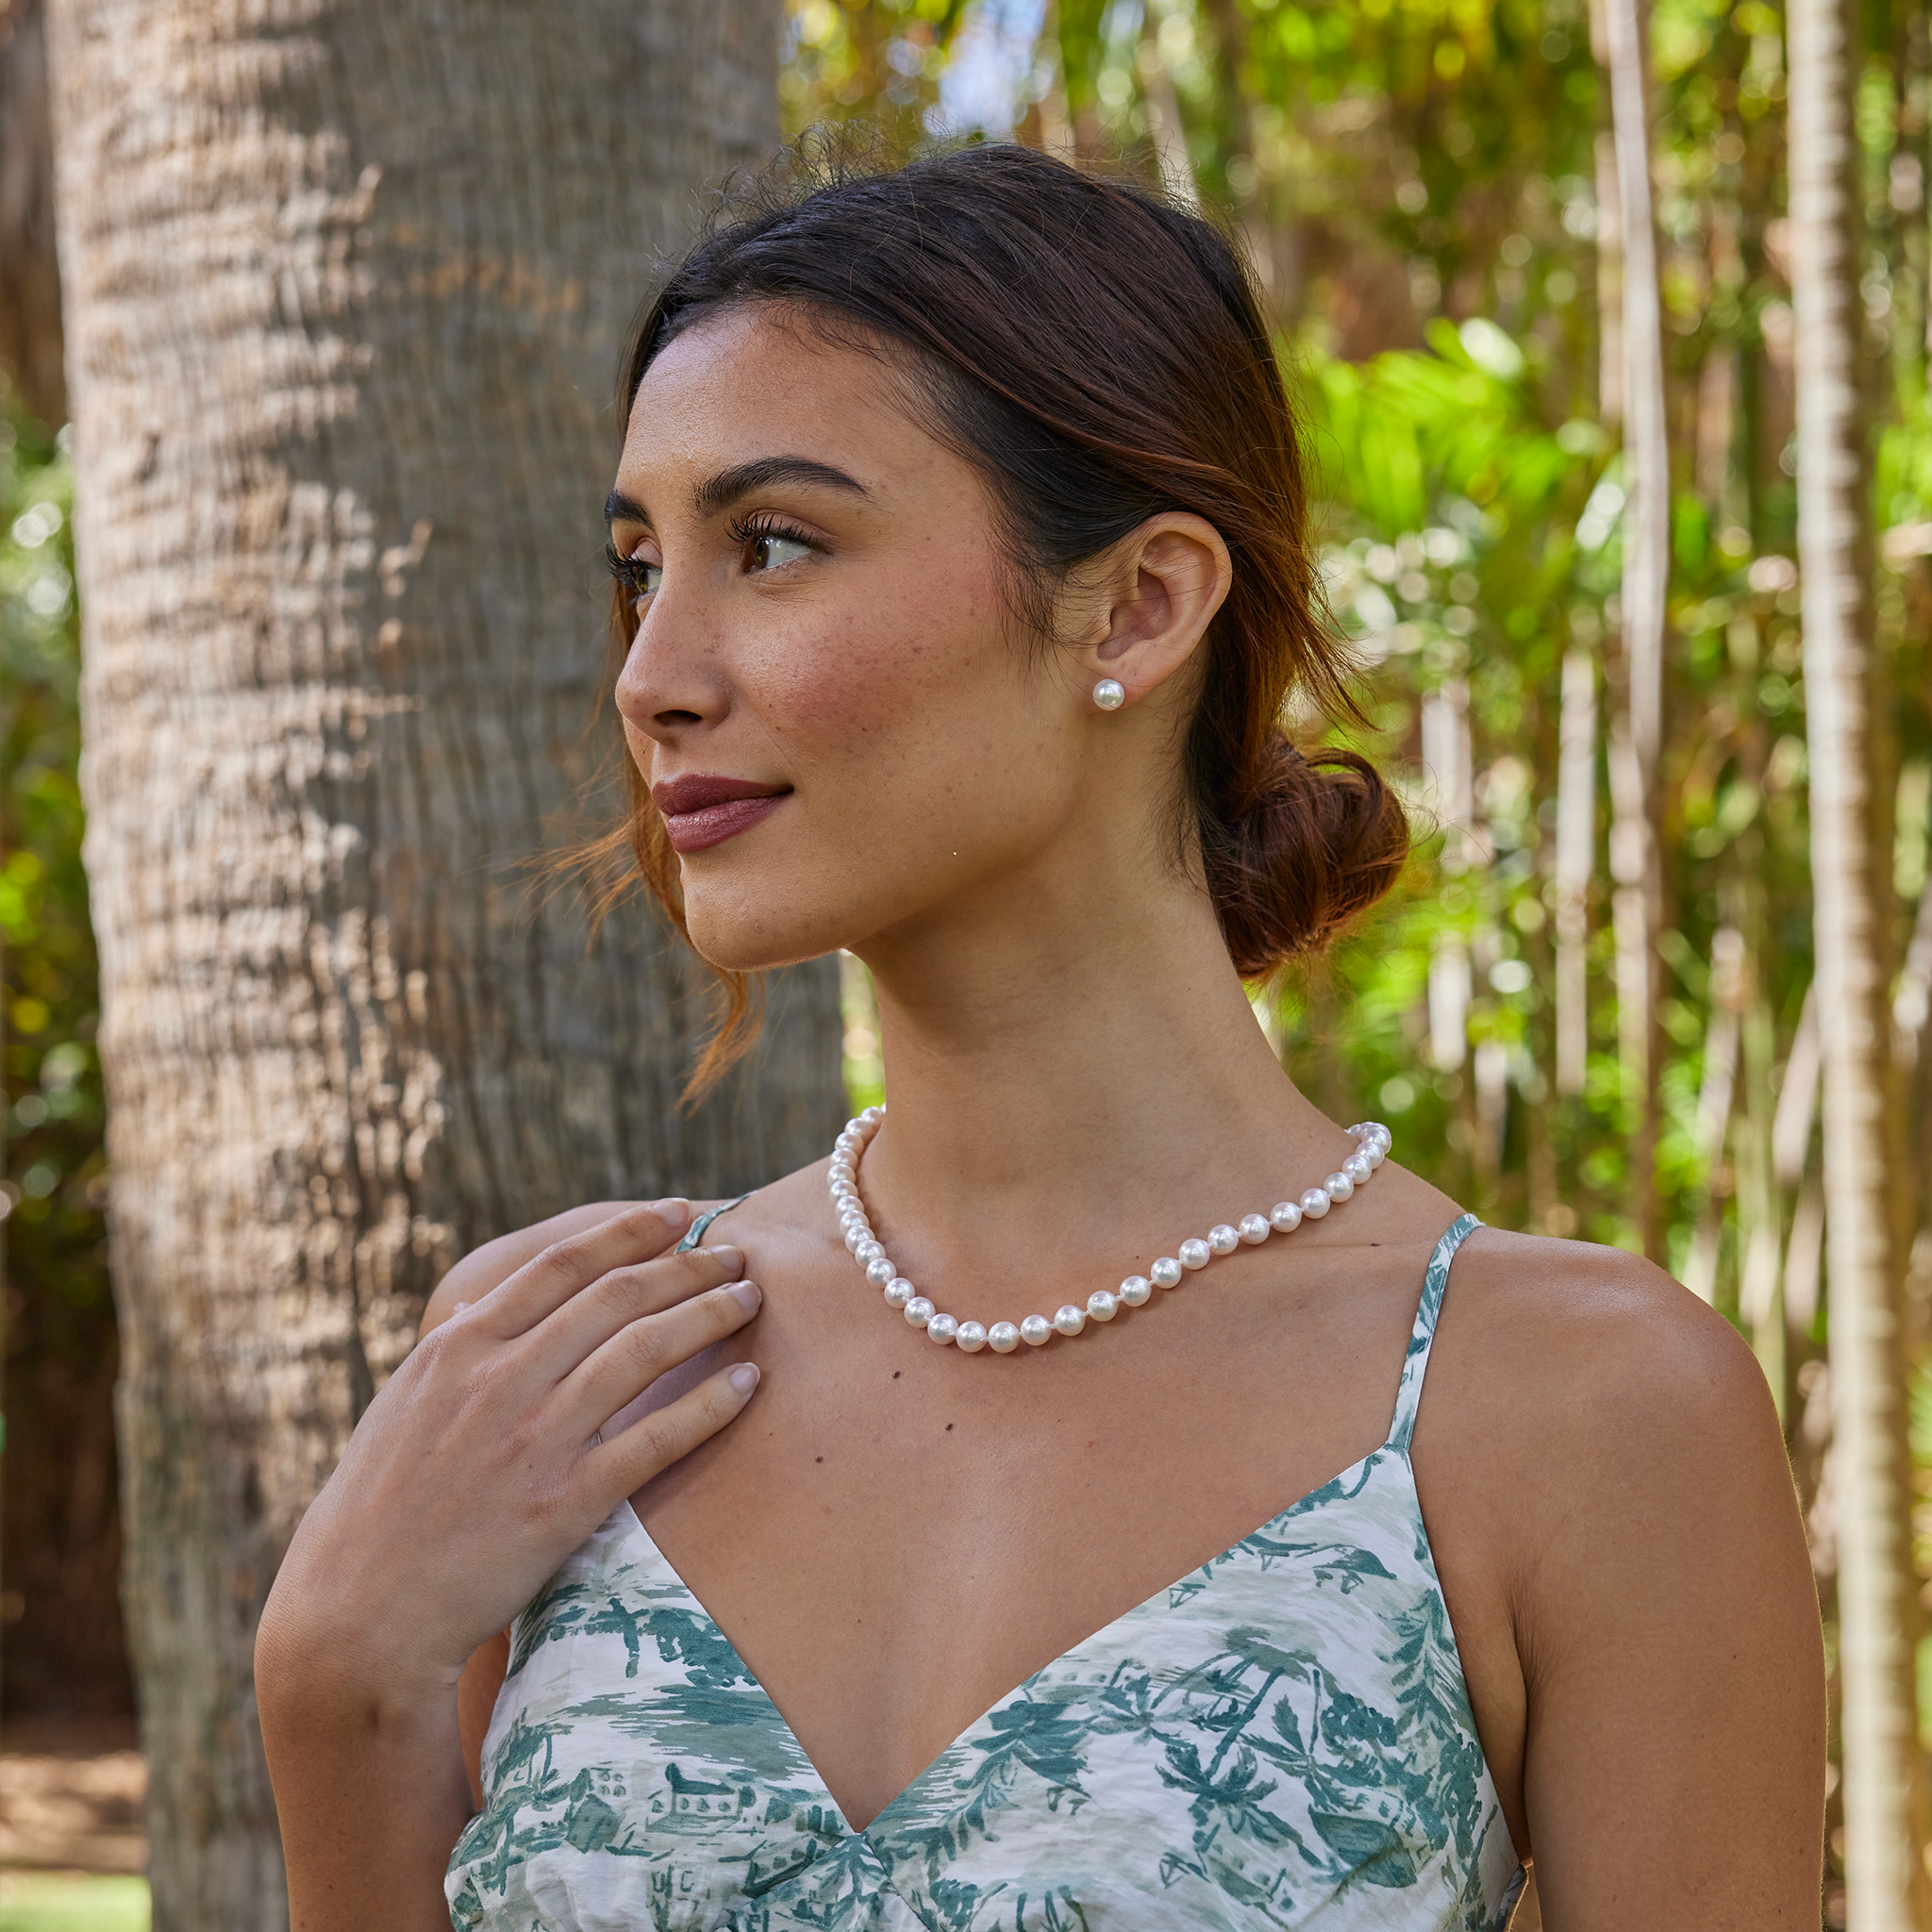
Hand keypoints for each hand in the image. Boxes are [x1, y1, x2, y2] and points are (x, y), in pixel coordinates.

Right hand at [258, 1200, 761, 1706]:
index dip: (630, 1231)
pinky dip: (709, 1406)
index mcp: (459, 1347)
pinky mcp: (566, 1502)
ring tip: (749, 1300)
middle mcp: (500, 1379)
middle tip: (735, 1256)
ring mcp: (535, 1439)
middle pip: (617, 1296)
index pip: (562, 1264)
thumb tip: (478, 1304)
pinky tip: (747, 1385)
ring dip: (709, 1316)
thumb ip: (452, 1353)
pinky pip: (656, 1439)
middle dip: (687, 1266)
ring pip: (645, 1351)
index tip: (679, 1214)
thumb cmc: (378, 1509)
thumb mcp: (402, 1406)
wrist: (358, 1613)